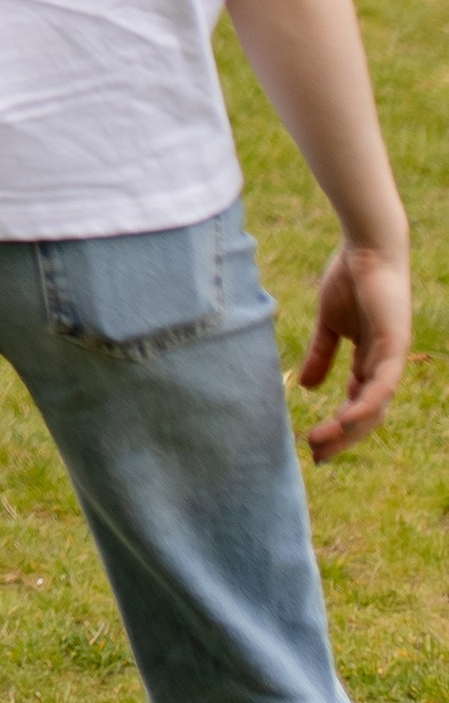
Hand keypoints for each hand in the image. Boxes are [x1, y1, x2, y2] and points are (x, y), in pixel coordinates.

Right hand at [299, 234, 412, 457]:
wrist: (366, 247)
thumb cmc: (349, 279)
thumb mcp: (329, 324)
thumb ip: (321, 354)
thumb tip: (306, 387)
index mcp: (371, 362)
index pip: (357, 405)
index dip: (338, 427)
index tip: (313, 444)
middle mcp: (386, 366)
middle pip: (367, 414)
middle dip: (342, 437)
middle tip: (315, 454)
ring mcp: (393, 358)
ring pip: (375, 407)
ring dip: (349, 429)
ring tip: (321, 442)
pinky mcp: (396, 346)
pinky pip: (382, 385)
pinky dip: (364, 404)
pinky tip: (345, 420)